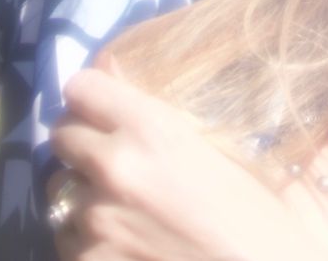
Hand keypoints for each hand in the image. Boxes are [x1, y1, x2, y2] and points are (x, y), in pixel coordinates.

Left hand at [48, 53, 327, 260]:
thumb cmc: (267, 230)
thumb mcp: (236, 159)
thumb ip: (182, 123)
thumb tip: (149, 84)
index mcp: (153, 131)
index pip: (82, 87)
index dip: (94, 96)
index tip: (107, 107)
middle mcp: (113, 169)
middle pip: (63, 137)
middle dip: (85, 145)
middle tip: (116, 163)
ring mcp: (93, 224)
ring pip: (60, 194)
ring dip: (82, 198)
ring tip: (120, 213)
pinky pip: (67, 243)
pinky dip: (87, 245)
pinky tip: (123, 251)